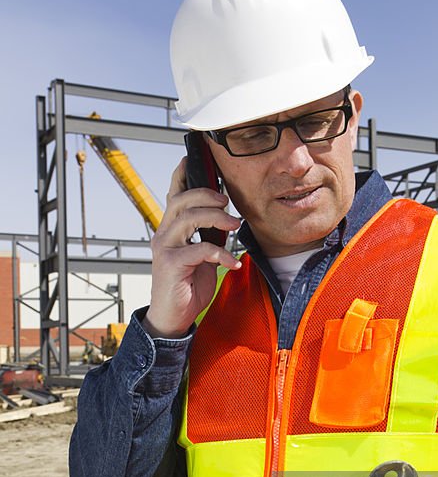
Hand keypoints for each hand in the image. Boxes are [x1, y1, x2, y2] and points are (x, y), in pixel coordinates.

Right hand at [143, 158, 241, 338]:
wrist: (173, 317)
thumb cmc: (187, 286)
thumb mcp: (201, 256)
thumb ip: (207, 237)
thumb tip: (225, 221)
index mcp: (171, 229)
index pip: (173, 195)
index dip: (181, 175)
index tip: (191, 159)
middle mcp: (163, 234)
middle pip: (181, 200)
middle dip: (208, 195)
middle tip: (228, 204)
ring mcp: (165, 248)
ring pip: (188, 218)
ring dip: (216, 218)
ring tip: (235, 226)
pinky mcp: (171, 265)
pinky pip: (199, 250)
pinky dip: (221, 254)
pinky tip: (233, 262)